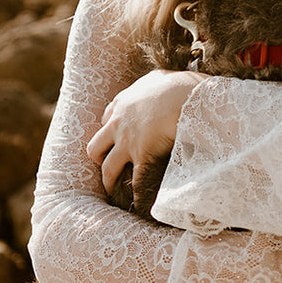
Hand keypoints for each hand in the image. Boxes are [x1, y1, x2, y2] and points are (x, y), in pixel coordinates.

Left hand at [87, 70, 199, 196]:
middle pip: (95, 145)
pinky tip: (137, 204)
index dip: (110, 130)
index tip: (115, 137)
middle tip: (107, 164)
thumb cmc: (179, 85)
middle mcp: (118, 123)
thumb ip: (153, 82)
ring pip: (107, 167)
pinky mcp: (141, 156)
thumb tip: (160, 82)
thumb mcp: (160, 78)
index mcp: (123, 102)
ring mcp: (127, 142)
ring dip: (109, 180)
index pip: (107, 118)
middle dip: (100, 156)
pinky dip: (135, 194)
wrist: (186, 97)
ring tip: (113, 190)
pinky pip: (134, 181)